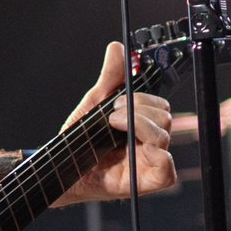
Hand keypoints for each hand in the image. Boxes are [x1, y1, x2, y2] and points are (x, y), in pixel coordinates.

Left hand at [56, 41, 177, 205]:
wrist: (62, 169)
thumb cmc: (80, 142)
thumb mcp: (94, 105)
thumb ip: (110, 78)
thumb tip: (118, 48)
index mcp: (141, 125)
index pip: (159, 105)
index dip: (144, 97)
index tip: (120, 98)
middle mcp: (148, 142)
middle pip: (165, 117)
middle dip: (139, 108)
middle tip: (112, 113)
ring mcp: (149, 162)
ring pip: (164, 135)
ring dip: (140, 124)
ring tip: (113, 125)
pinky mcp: (147, 182)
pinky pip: (167, 170)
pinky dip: (158, 156)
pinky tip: (138, 148)